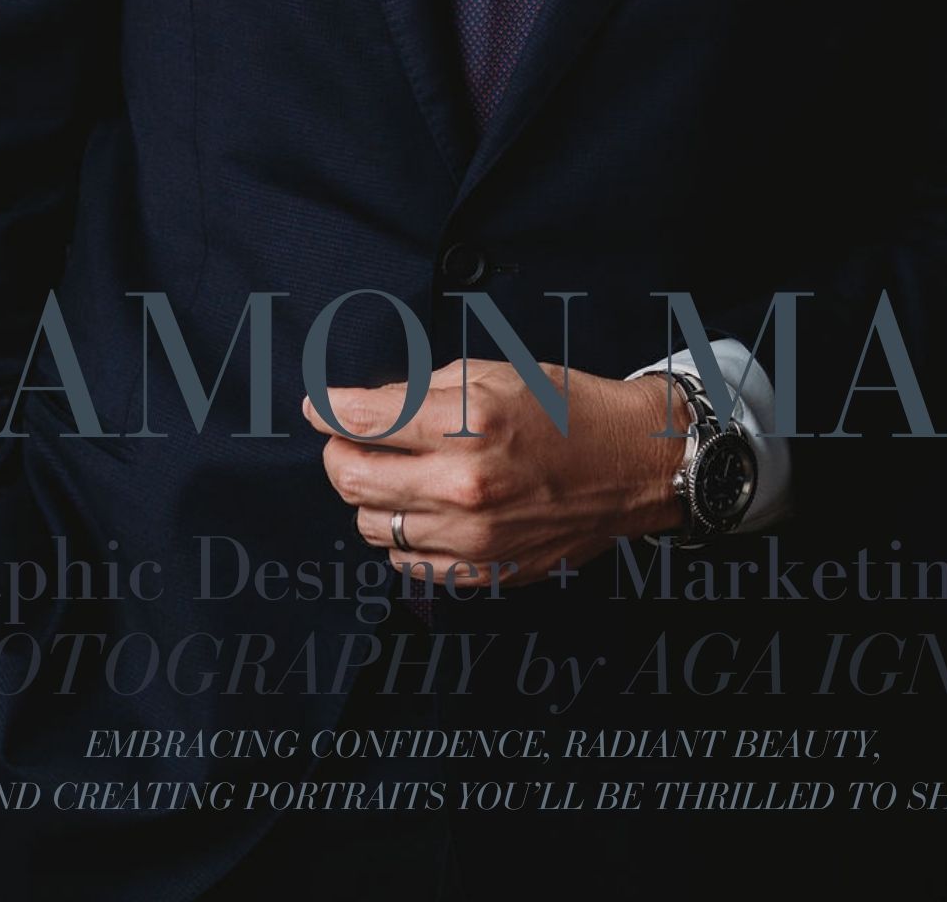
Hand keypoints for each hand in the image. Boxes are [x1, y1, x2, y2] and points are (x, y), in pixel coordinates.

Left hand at [305, 361, 688, 587]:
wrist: (629, 465)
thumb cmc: (566, 410)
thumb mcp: (492, 373)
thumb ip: (420, 391)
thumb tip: (363, 406)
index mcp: (467, 424)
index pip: (362, 422)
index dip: (326, 409)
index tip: (317, 405)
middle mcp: (464, 486)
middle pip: (351, 479)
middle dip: (337, 453)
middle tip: (346, 439)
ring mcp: (472, 538)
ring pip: (372, 525)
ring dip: (371, 496)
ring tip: (397, 472)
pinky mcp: (482, 573)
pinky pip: (406, 562)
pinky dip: (402, 534)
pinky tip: (425, 508)